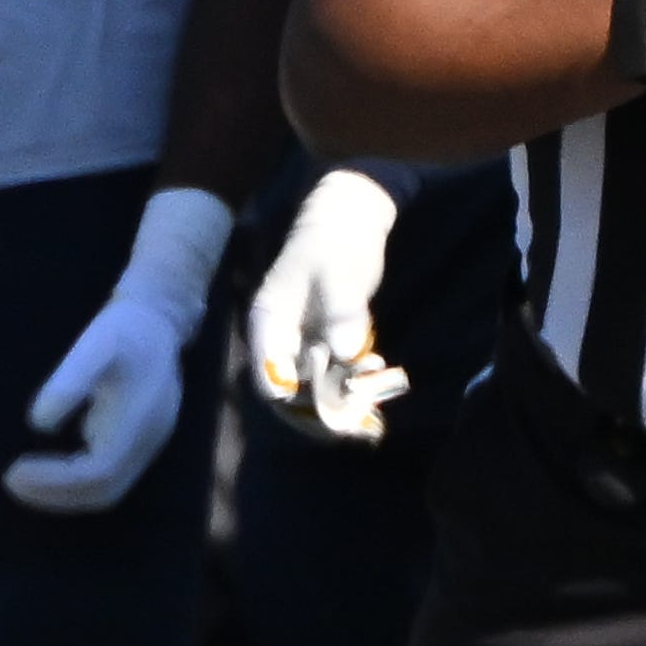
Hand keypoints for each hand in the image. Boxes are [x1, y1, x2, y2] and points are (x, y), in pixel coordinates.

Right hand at [245, 167, 408, 443]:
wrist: (349, 220)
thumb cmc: (337, 242)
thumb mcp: (340, 273)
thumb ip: (342, 311)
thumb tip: (347, 353)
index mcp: (268, 322)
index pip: (269, 375)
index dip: (295, 399)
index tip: (329, 409)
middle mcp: (280, 340)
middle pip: (290, 392)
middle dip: (322, 411)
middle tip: (357, 426)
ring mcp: (302, 343)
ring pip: (313, 389)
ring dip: (341, 403)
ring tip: (372, 412)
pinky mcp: (325, 344)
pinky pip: (333, 377)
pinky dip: (353, 387)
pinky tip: (377, 386)